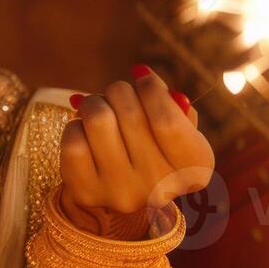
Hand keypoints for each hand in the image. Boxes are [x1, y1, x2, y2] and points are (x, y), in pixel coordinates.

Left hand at [59, 64, 213, 236]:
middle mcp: (161, 187)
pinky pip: (73, 139)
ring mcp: (122, 193)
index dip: (150, 90)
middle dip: (119, 90)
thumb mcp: (175, 124)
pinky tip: (85, 133)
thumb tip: (141, 74)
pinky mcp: (87, 193)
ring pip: (97, 119)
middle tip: (116, 93)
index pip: (168, 122)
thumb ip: (168, 99)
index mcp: (194, 168)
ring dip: (94, 103)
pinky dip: (76, 125)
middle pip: (129, 113)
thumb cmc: (152, 143)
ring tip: (98, 108)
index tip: (140, 75)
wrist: (121, 188)